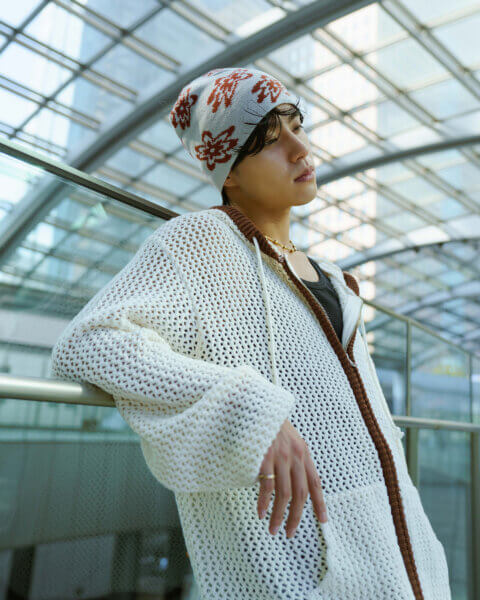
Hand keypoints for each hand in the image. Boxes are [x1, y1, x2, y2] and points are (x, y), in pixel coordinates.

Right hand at [257, 419, 327, 538]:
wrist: (254, 404)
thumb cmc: (269, 423)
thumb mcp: (288, 437)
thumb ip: (293, 456)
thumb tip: (295, 481)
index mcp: (303, 452)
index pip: (315, 482)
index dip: (320, 503)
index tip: (323, 520)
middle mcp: (295, 455)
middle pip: (300, 494)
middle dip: (296, 517)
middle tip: (290, 533)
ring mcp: (280, 456)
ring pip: (285, 495)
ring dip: (279, 516)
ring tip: (274, 529)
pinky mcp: (265, 457)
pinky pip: (267, 486)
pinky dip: (264, 503)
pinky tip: (261, 512)